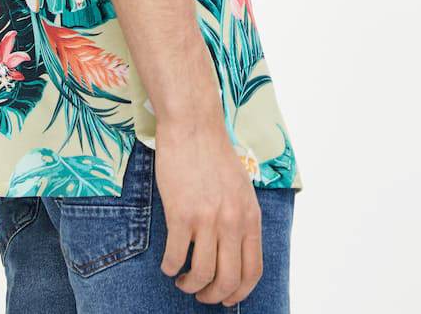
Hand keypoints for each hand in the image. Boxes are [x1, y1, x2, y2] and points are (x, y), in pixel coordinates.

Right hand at [156, 116, 262, 305]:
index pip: (253, 270)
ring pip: (201, 274)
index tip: (226, 298)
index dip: (239, 293)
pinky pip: (175, 256)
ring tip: (182, 279)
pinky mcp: (181, 213)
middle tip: (201, 293)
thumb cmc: (213, 152)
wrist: (192, 124)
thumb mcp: (241, 187)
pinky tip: (168, 262)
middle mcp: (232, 221)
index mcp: (250, 216)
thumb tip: (234, 250)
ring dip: (190, 285)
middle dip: (213, 296)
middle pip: (228, 280)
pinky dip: (170, 267)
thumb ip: (240, 218)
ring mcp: (207, 218)